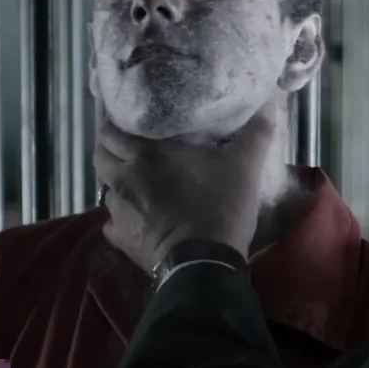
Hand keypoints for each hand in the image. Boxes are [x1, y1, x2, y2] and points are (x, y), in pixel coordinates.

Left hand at [94, 107, 276, 270]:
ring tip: (137, 185)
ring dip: (117, 185)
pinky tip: (137, 219)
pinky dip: (121, 219)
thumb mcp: (244, 166)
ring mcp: (118, 212)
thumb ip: (256, 133)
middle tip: (131, 151)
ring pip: (106, 189)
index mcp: (145, 155)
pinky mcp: (121, 239)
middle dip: (111, 151)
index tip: (129, 125)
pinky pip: (111, 223)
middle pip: (100, 157)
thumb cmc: (220, 205)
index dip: (115, 126)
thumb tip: (268, 106)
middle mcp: (123, 179)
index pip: (109, 131)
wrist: (204, 261)